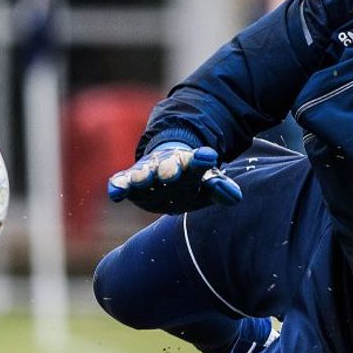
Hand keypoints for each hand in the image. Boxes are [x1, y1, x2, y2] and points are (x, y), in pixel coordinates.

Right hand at [107, 143, 242, 213]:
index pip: (197, 162)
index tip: (208, 156)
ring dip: (142, 176)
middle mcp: (167, 166)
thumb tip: (236, 197)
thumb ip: (220, 189)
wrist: (165, 172)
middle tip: (170, 173)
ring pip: (144, 173)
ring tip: (140, 180)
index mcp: (189, 165)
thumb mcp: (206, 186)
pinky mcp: (130, 181)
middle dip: (169, 169)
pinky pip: (122, 182)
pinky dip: (118, 186)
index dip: (202, 160)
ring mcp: (147, 172)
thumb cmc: (190, 183)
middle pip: (168, 166)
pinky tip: (115, 194)